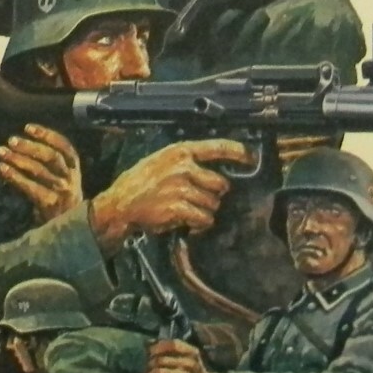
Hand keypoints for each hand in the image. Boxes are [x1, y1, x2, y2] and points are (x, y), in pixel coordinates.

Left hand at [0, 124, 83, 222]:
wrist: (71, 231)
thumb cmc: (61, 201)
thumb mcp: (63, 180)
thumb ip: (51, 165)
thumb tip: (22, 145)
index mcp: (74, 169)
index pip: (65, 146)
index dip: (47, 135)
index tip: (28, 127)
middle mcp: (70, 178)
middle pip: (51, 156)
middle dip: (29, 146)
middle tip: (10, 140)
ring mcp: (61, 191)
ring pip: (38, 170)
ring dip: (17, 159)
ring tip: (0, 152)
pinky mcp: (50, 203)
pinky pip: (29, 186)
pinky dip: (14, 176)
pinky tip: (2, 169)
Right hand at [88, 139, 253, 250]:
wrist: (120, 204)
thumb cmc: (139, 183)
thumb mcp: (160, 160)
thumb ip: (185, 160)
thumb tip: (213, 167)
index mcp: (180, 152)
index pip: (217, 147)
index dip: (238, 152)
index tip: (251, 157)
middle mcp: (183, 167)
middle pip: (221, 183)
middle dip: (214, 195)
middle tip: (199, 199)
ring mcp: (181, 187)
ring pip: (213, 204)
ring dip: (204, 211)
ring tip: (187, 211)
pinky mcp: (179, 208)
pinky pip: (204, 219)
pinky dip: (199, 224)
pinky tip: (188, 223)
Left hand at [146, 340, 232, 372]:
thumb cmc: (190, 371)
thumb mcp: (185, 357)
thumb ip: (168, 348)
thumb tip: (147, 342)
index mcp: (192, 352)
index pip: (173, 345)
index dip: (159, 347)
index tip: (150, 352)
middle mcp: (191, 364)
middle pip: (161, 360)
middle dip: (151, 364)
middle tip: (149, 368)